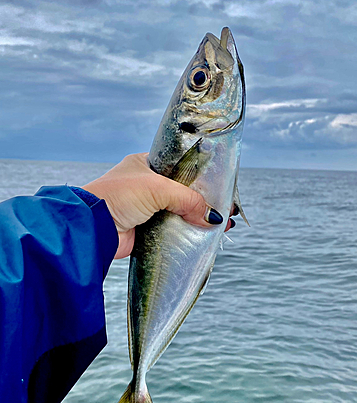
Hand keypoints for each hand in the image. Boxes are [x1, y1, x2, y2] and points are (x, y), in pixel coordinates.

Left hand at [83, 153, 234, 258]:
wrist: (93, 227)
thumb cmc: (118, 195)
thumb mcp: (157, 188)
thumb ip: (188, 199)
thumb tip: (213, 217)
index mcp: (146, 165)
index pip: (180, 169)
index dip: (201, 178)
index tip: (220, 187)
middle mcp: (146, 186)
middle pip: (183, 193)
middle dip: (203, 202)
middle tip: (226, 209)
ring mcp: (146, 209)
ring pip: (179, 213)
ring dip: (196, 219)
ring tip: (221, 225)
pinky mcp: (146, 230)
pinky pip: (172, 231)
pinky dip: (186, 234)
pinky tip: (203, 236)